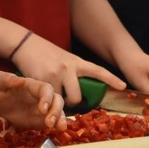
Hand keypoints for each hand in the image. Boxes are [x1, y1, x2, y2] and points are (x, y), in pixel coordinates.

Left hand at [0, 71, 65, 130]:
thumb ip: (7, 79)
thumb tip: (21, 80)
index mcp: (31, 85)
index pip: (45, 88)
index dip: (47, 98)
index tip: (41, 109)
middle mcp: (39, 96)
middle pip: (56, 99)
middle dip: (56, 110)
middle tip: (49, 122)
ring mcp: (41, 108)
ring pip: (58, 110)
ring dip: (60, 118)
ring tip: (58, 128)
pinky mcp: (38, 120)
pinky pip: (52, 122)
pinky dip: (57, 125)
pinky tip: (58, 130)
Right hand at [11, 32, 125, 105]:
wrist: (25, 44)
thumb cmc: (46, 54)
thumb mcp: (65, 59)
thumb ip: (75, 72)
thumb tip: (82, 91)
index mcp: (76, 61)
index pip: (97, 70)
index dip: (111, 79)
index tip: (123, 86)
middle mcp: (68, 67)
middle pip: (78, 96)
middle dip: (73, 102)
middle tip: (67, 99)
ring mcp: (56, 74)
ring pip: (63, 100)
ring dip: (59, 103)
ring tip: (53, 96)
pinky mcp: (43, 80)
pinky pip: (49, 99)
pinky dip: (46, 100)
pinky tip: (42, 93)